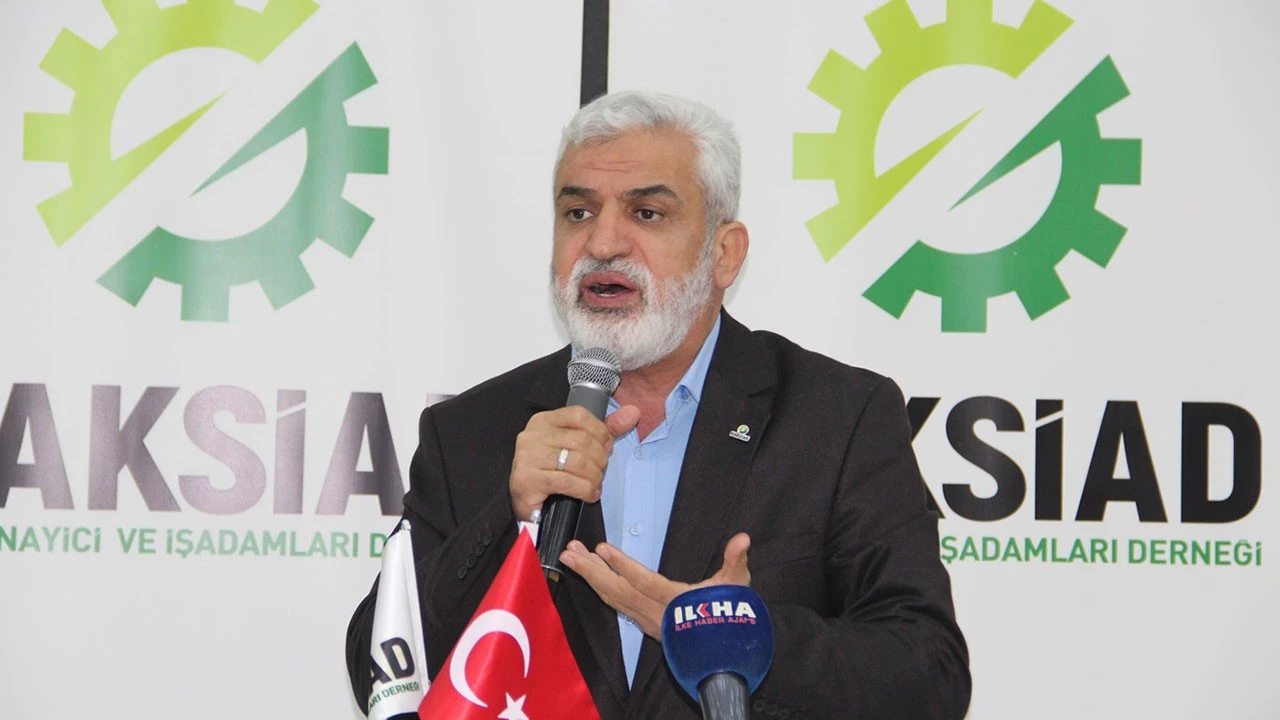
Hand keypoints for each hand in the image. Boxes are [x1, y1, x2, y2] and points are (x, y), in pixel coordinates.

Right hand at [509, 405, 640, 521]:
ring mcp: (528, 457)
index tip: (606, 446)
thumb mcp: (576, 445)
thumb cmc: (552, 470)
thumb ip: (605, 429)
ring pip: (577, 462)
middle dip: (599, 458)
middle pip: (581, 440)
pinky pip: (567, 482)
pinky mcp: (527, 480)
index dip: (600, 431)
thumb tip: (633, 412)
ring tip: (596, 484)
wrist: (526, 501)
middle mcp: (532, 436)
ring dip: (594, 476)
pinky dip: (585, 489)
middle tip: (601, 470)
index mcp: (543, 421)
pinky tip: (589, 494)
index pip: (578, 415)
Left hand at [560, 532, 751, 639]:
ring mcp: (647, 620)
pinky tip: (590, 576)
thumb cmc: (728, 617)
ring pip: (613, 598)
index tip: (602, 549)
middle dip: (591, 571)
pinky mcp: (643, 622)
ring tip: (571, 557)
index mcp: (674, 602)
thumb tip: (743, 539)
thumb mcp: (736, 585)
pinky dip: (600, 588)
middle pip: (617, 592)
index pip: (644, 582)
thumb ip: (735, 560)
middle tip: (570, 551)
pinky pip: (616, 604)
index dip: (623, 565)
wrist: (722, 654)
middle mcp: (655, 613)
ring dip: (590, 577)